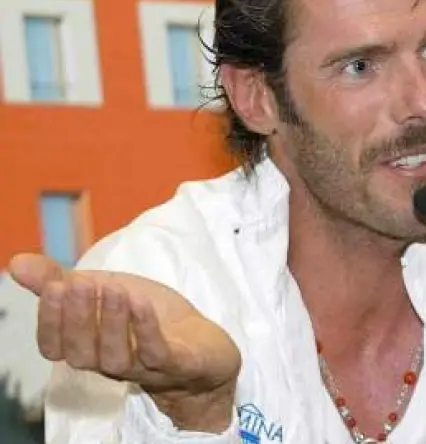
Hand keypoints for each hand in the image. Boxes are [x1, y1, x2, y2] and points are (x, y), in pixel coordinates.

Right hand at [9, 253, 241, 432]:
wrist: (204, 346)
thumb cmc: (149, 318)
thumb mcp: (105, 290)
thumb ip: (62, 280)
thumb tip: (16, 262)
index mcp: (88, 346)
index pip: (54, 347)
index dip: (49, 321)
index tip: (53, 287)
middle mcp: (109, 362)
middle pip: (82, 352)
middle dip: (78, 316)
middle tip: (78, 284)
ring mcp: (143, 366)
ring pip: (115, 355)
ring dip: (112, 320)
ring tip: (112, 287)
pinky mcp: (176, 364)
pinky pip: (156, 351)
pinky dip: (146, 327)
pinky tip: (140, 300)